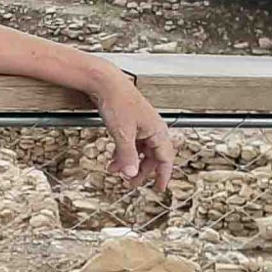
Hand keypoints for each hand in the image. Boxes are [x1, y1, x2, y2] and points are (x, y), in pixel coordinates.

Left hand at [93, 74, 173, 190]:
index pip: (165, 158)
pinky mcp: (130, 123)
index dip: (163, 175)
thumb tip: (131, 173)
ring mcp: (141, 126)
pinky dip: (123, 153)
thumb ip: (127, 155)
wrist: (105, 83)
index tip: (160, 188)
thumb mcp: (122, 133)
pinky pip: (131, 143)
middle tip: (130, 184)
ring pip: (140, 151)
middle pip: (152, 157)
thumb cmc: (118, 102)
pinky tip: (113, 160)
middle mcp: (152, 129)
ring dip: (130, 163)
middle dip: (142, 171)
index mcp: (157, 131)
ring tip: (116, 172)